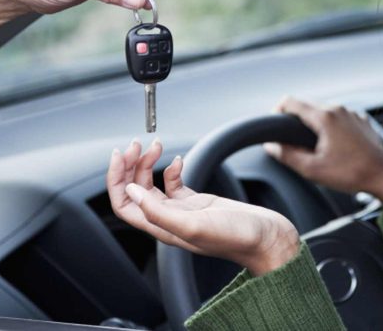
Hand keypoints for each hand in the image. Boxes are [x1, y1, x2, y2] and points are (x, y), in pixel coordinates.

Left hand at [106, 138, 299, 275]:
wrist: (267, 237)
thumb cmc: (237, 237)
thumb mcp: (194, 225)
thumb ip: (159, 211)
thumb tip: (131, 191)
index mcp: (163, 228)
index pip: (125, 205)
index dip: (116, 180)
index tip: (120, 155)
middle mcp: (169, 220)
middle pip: (135, 191)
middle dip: (130, 166)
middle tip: (137, 144)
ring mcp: (182, 210)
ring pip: (152, 184)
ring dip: (148, 163)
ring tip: (154, 145)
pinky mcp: (197, 202)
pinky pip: (174, 183)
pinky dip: (171, 168)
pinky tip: (178, 160)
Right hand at [264, 96, 382, 203]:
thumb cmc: (350, 174)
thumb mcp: (312, 169)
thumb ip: (288, 155)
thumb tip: (271, 146)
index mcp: (325, 117)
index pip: (291, 102)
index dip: (277, 111)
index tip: (274, 125)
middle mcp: (339, 109)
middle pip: (308, 105)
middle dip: (296, 120)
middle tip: (291, 140)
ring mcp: (352, 114)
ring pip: (325, 111)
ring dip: (315, 123)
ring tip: (313, 145)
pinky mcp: (362, 121)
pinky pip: (340, 118)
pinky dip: (331, 127)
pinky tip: (334, 146)